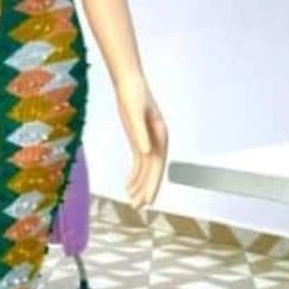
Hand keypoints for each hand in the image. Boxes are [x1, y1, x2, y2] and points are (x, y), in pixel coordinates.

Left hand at [115, 76, 168, 210]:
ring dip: (140, 185)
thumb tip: (146, 152)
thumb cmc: (133, 94)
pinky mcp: (139, 138)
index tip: (147, 200)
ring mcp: (148, 140)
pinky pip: (139, 162)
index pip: (157, 166)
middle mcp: (157, 141)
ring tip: (132, 201)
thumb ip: (140, 133)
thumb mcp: (134, 113)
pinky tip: (129, 184)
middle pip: (153, 171)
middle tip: (138, 207)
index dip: (152, 184)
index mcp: (160, 136)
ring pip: (146, 169)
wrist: (129, 81)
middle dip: (146, 190)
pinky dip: (134, 174)